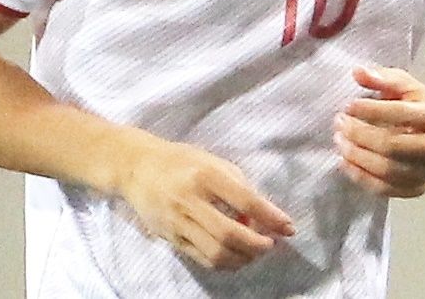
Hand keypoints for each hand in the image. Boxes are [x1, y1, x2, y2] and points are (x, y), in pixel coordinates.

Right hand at [111, 133, 294, 271]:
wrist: (136, 167)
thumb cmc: (181, 161)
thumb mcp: (212, 161)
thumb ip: (239, 186)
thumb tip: (262, 217)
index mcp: (205, 175)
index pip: (245, 201)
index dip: (271, 218)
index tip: (289, 228)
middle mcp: (190, 199)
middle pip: (230, 234)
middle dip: (257, 245)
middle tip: (269, 244)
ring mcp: (177, 221)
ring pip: (216, 252)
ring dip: (242, 258)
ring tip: (253, 252)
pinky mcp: (170, 237)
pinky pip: (202, 258)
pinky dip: (224, 262)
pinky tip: (234, 256)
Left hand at [334, 65, 424, 197]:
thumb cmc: (422, 107)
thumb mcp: (408, 86)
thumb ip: (384, 77)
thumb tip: (357, 72)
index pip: (400, 114)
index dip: (370, 110)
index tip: (347, 106)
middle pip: (391, 146)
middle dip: (359, 135)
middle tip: (339, 123)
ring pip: (387, 170)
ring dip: (356, 156)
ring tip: (339, 141)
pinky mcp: (418, 189)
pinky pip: (385, 189)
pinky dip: (361, 177)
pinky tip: (345, 162)